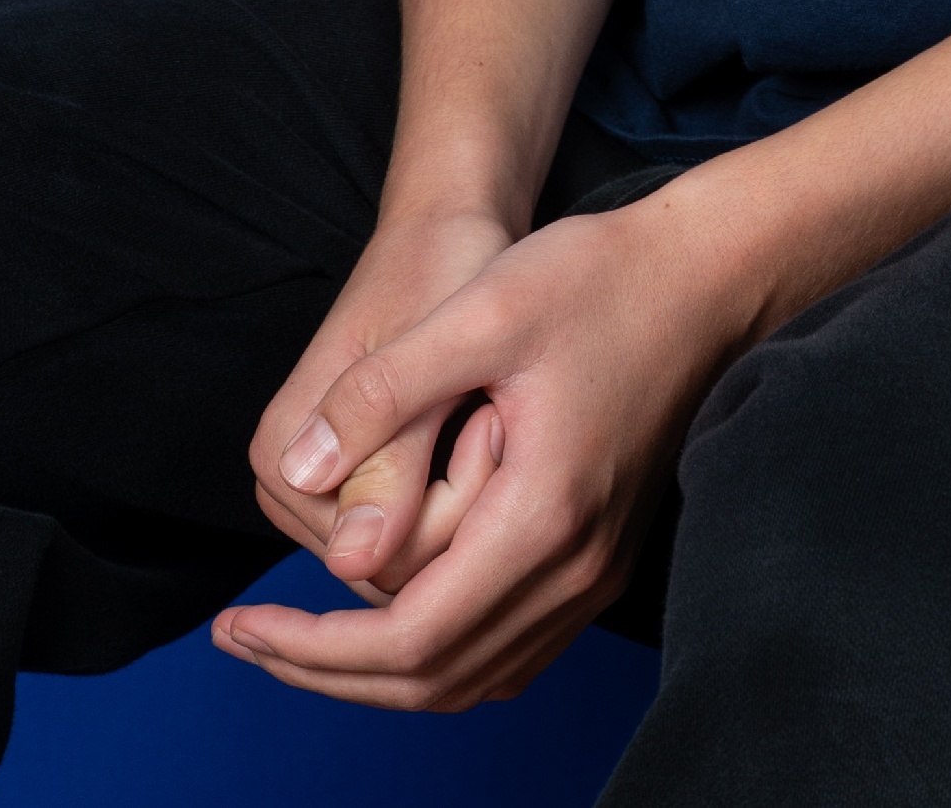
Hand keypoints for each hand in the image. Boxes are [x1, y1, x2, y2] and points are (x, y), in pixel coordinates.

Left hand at [214, 189, 745, 709]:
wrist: (710, 272)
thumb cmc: (601, 276)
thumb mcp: (481, 307)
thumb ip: (384, 391)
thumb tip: (300, 473)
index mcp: (542, 517)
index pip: (408, 639)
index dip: (312, 646)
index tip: (239, 621)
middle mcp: (575, 570)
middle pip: (433, 679)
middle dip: (326, 670)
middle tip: (246, 637)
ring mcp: (596, 572)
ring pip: (472, 676)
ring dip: (378, 671)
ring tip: (299, 635)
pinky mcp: (603, 557)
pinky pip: (509, 649)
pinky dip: (438, 653)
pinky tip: (390, 613)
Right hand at [248, 204, 514, 595]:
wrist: (447, 233)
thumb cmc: (440, 275)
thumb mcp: (424, 358)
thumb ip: (389, 459)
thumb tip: (352, 561)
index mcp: (281, 459)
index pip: (374, 557)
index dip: (453, 506)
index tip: (497, 415)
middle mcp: (290, 489)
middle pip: (389, 567)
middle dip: (464, 508)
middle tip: (505, 414)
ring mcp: (325, 494)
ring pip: (413, 557)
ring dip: (473, 502)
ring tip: (499, 414)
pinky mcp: (365, 488)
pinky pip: (425, 532)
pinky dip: (469, 494)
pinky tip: (491, 432)